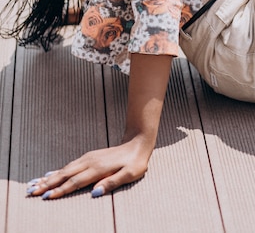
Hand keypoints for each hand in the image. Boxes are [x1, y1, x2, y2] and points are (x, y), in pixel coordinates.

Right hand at [26, 136, 150, 199]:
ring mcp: (88, 158)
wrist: (137, 142)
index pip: (75, 182)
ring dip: (49, 177)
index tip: (47, 196)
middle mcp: (90, 162)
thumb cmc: (135, 162)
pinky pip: (69, 165)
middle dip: (47, 183)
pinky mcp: (89, 157)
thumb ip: (112, 183)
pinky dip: (57, 171)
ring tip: (34, 184)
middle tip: (31, 192)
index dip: (61, 190)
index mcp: (98, 168)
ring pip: (65, 169)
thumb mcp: (129, 174)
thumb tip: (95, 193)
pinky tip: (50, 174)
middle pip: (65, 174)